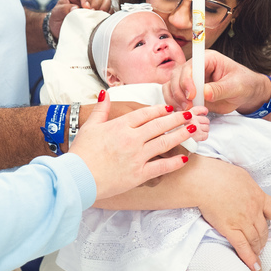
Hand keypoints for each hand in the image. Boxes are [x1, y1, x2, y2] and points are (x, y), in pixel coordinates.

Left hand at [49, 0, 111, 38]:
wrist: (60, 30)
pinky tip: (103, 20)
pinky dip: (108, 15)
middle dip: (96, 4)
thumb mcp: (56, 13)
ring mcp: (95, 6)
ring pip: (106, 1)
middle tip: (92, 13)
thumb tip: (75, 8)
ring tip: (99, 16)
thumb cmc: (58, 19)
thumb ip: (64, 9)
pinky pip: (109, 11)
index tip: (86, 7)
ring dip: (104, 8)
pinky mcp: (100, 15)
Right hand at [70, 94, 196, 199]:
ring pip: (164, 142)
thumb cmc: (81, 152)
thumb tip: (105, 93)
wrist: (77, 177)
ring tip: (193, 129)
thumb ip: (101, 109)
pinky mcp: (138, 174)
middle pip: (159, 125)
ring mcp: (136, 156)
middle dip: (177, 118)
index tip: (171, 108)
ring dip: (181, 134)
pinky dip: (174, 162)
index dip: (160, 110)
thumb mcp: (90, 126)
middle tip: (191, 114)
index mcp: (120, 126)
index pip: (145, 114)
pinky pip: (161, 166)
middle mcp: (131, 139)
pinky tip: (184, 158)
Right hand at [168, 49, 270, 113]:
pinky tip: (184, 112)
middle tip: (188, 106)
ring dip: (174, 99)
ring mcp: (190, 79)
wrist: (246, 93)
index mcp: (208, 59)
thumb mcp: (236, 86)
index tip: (192, 95)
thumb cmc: (244, 84)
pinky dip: (175, 104)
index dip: (187, 79)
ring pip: (171, 85)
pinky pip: (173, 95)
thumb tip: (205, 92)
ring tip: (186, 110)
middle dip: (179, 92)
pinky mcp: (188, 92)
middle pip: (176, 75)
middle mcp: (196, 67)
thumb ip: (220, 89)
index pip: (190, 65)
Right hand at [196, 156, 270, 266]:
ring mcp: (243, 221)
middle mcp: (254, 210)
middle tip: (261, 244)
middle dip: (264, 239)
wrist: (204, 181)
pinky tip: (253, 266)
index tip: (267, 222)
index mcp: (257, 195)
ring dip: (257, 249)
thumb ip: (246, 185)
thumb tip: (245, 187)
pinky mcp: (230, 229)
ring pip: (256, 240)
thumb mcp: (240, 174)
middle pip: (264, 229)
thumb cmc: (217, 173)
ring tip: (256, 255)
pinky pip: (243, 247)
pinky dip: (250, 258)